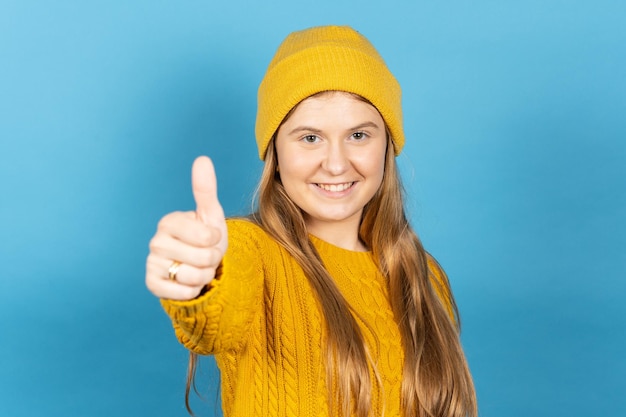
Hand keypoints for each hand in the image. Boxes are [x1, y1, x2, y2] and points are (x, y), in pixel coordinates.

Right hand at [145, 156, 227, 299]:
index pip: (206, 236)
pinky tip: (188, 282)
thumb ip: (205, 189)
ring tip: (198, 268)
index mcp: (169, 221)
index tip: (209, 238)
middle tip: (205, 256)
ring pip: (194, 277)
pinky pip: (184, 293)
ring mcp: (152, 264)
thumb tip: (202, 159)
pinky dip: (193, 291)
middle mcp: (156, 242)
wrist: (197, 267)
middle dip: (212, 260)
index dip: (216, 240)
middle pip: (203, 259)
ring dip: (204, 276)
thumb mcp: (210, 214)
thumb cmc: (205, 238)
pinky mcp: (152, 285)